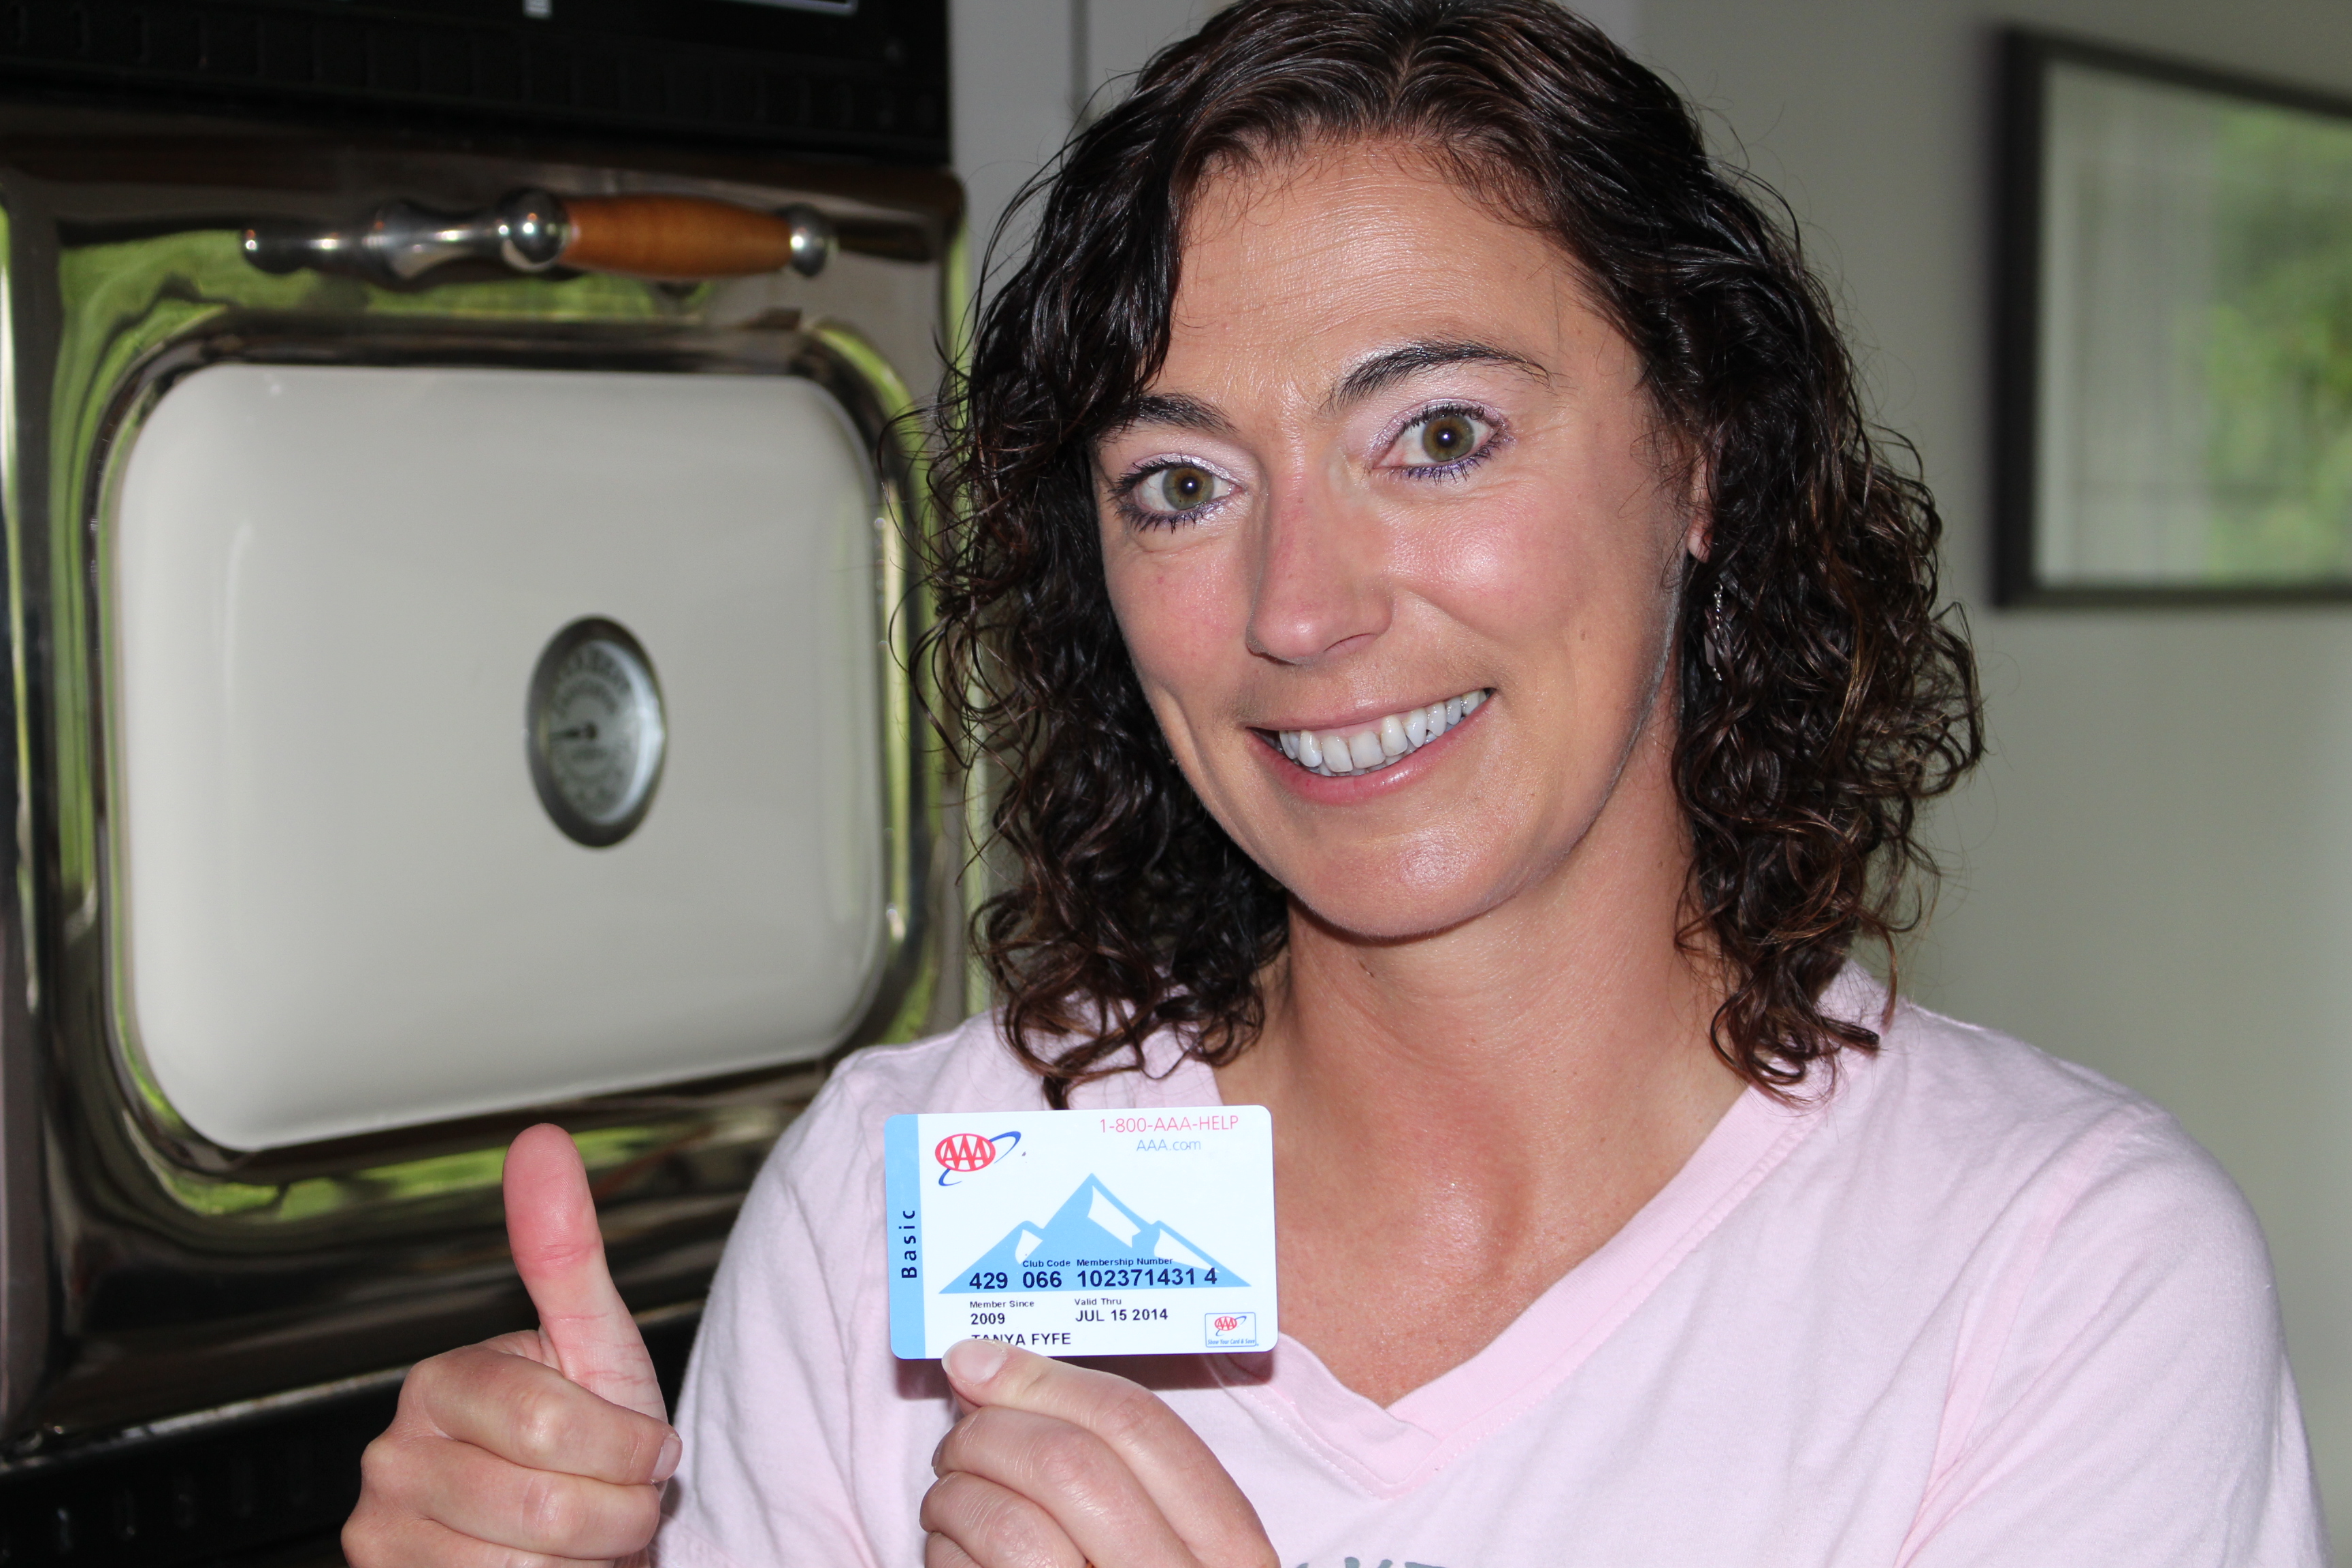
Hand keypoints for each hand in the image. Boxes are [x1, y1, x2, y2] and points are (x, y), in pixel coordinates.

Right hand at [344, 1124, 678, 1566]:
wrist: (576, 1539)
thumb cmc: (591, 1442)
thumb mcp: (595, 1344)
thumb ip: (565, 1248)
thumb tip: (539, 1140)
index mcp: (439, 1385)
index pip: (551, 1426)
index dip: (626, 1447)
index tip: (645, 1447)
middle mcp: (392, 1461)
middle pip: (546, 1506)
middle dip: (617, 1511)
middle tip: (621, 1499)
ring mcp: (383, 1538)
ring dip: (589, 1563)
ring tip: (586, 1537)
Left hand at [922, 1339, 1278, 1567]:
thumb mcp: (1170, 1549)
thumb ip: (1114, 1469)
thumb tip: (989, 1373)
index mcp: (1229, 1555)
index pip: (1140, 1428)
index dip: (1045, 1380)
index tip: (980, 1362)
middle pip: (1069, 1466)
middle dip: (991, 1432)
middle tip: (960, 1440)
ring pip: (1008, 1527)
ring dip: (954, 1497)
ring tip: (952, 1501)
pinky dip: (940, 1554)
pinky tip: (951, 1557)